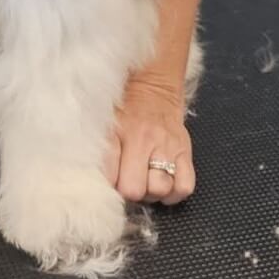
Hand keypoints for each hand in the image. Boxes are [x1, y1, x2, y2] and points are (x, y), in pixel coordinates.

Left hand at [103, 75, 194, 205]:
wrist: (153, 85)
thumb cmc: (124, 106)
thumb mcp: (105, 122)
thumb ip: (101, 149)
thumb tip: (92, 177)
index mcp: (118, 133)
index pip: (109, 176)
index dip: (108, 185)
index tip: (110, 180)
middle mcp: (143, 140)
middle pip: (135, 188)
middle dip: (130, 192)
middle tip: (128, 182)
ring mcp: (167, 147)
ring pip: (160, 189)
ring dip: (152, 193)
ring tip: (147, 182)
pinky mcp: (185, 152)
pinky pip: (184, 187)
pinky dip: (174, 193)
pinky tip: (165, 184)